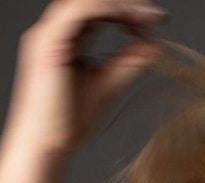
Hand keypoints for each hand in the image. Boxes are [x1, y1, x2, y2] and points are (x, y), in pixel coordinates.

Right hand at [1, 0, 167, 160]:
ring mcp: (48, 32)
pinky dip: (110, 11)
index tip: (156, 21)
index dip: (127, 10)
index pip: (98, 8)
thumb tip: (157, 44)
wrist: (46, 147)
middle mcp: (54, 29)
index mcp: (66, 37)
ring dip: (122, 4)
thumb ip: (129, 63)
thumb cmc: (69, 123)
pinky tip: (132, 24)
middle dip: (127, 3)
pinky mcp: (48, 41)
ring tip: (150, 18)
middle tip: (158, 16)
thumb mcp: (108, 85)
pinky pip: (81, 10)